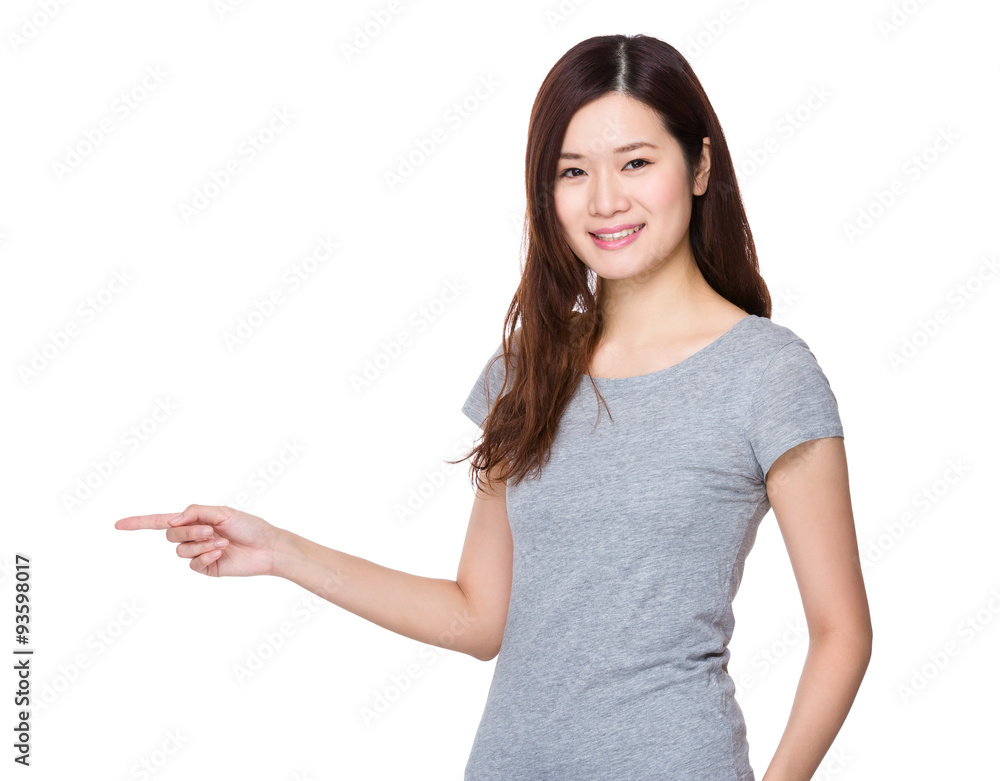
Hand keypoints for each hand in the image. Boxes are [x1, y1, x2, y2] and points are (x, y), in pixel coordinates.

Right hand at [114, 504, 282, 576]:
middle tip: (211, 530)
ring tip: (222, 542)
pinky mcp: (206, 569)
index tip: (117, 525)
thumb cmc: (249, 526)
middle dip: (189, 532)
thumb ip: (194, 512)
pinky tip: (221, 553)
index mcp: (195, 520)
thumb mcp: (223, 512)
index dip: (139, 523)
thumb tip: (170, 522)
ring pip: (181, 551)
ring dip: (200, 545)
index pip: (161, 522)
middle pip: (171, 536)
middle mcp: (193, 537)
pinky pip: (193, 565)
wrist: (268, 547)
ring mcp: (198, 554)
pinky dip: (205, 557)